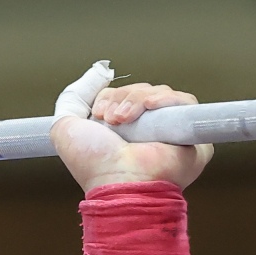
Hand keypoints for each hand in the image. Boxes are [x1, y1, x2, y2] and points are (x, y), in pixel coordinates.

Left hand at [52, 83, 211, 193]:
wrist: (121, 181)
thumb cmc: (95, 166)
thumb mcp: (66, 128)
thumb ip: (73, 98)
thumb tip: (98, 73)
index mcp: (122, 132)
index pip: (123, 96)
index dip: (111, 96)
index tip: (99, 112)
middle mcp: (146, 131)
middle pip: (139, 91)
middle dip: (122, 98)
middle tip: (112, 119)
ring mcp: (168, 130)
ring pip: (158, 92)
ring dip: (136, 100)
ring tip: (125, 120)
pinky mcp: (189, 131)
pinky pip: (183, 100)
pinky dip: (163, 99)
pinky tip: (148, 109)